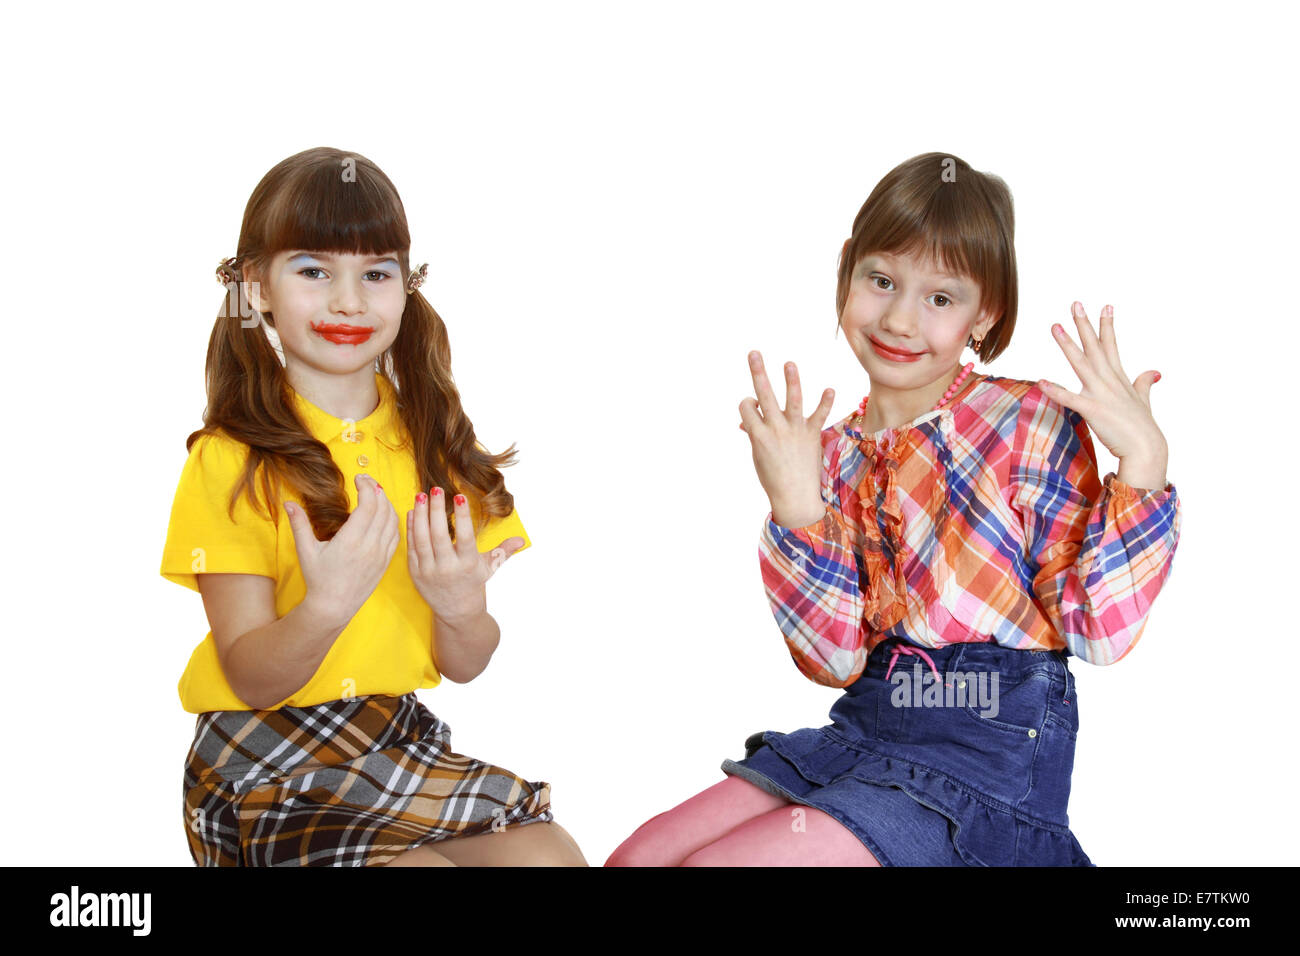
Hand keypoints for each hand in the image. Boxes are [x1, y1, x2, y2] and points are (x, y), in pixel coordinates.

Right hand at [285, 473, 399, 625]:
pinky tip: (384, 513)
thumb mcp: (306, 550)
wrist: (334, 606)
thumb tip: (288, 503)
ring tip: (375, 494)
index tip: (359, 478)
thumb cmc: (318, 578)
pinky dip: (393, 519)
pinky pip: (396, 534)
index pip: (368, 504)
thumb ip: (299, 524)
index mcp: (351, 540)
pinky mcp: (385, 561)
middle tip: (367, 481)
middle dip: (377, 490)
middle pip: (383, 508)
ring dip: (387, 503)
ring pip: (393, 520)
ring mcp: (381, 554)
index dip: (367, 486)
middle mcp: (370, 546)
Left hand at [407, 488, 525, 624]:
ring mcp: (429, 570)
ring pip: (422, 538)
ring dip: (420, 515)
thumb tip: (522, 540)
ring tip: (421, 495)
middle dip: (437, 510)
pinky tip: (413, 511)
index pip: (465, 537)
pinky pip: (412, 546)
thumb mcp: (489, 567)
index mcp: (468, 564)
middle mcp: (447, 568)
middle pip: (439, 535)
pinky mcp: (415, 572)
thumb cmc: (473, 583)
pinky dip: (411, 528)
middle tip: (437, 489)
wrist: (456, 611)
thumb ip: (504, 551)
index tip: (460, 495)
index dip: (462, 516)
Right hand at [737, 350, 834, 526]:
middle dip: (758, 371)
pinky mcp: (812, 434)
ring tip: (789, 363)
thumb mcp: (758, 456)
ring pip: (793, 399)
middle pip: (764, 394)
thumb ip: (754, 434)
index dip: (747, 404)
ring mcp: (795, 430)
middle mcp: (776, 429)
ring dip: (792, 379)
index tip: (752, 408)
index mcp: (758, 435)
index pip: (747, 407)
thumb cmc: (772, 477)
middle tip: (753, 353)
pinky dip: (825, 402)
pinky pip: (819, 415)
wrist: (795, 496)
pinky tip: (829, 389)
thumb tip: (746, 421)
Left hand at [1039, 302, 1168, 484]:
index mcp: (1119, 379)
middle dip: (1084, 325)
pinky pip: (1070, 399)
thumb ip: (1144, 384)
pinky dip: (1056, 391)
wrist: (1147, 450)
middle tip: (1075, 304)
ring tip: (1055, 326)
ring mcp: (1101, 395)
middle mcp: (1110, 382)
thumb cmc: (1143, 428)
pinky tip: (1042, 381)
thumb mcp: (1144, 400)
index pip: (1111, 346)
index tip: (1105, 306)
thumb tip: (1154, 371)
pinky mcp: (1093, 410)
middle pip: (1094, 348)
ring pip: (1081, 364)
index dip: (1107, 326)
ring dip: (1067, 345)